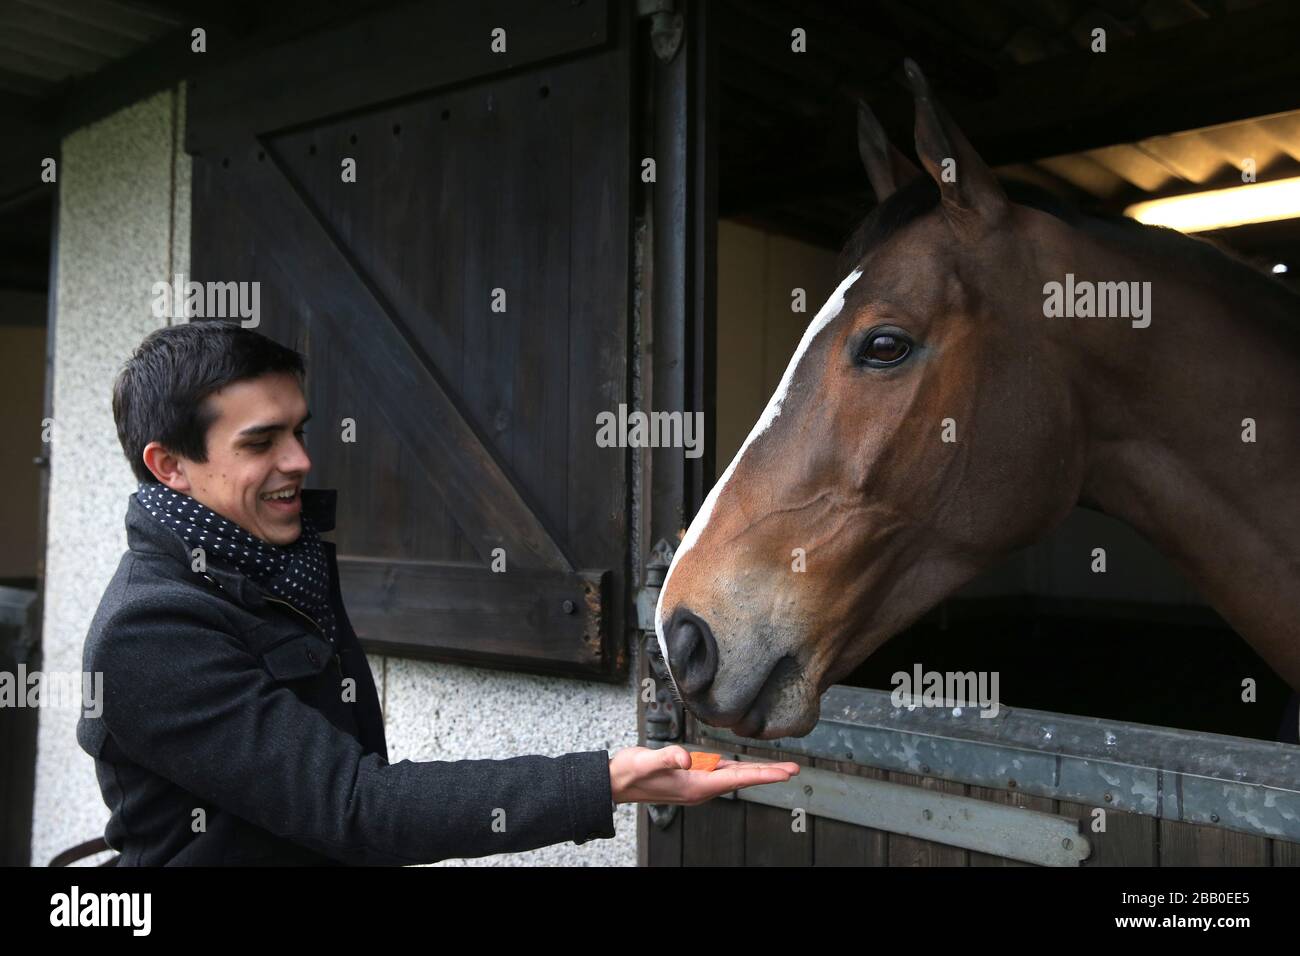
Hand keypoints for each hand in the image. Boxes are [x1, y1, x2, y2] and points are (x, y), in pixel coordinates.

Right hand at [608, 745, 799, 805]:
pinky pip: (721, 772)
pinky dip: (738, 768)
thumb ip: (667, 758)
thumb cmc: (631, 772)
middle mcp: (701, 787)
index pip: (737, 779)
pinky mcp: (691, 776)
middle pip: (742, 779)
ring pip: (734, 776)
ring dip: (756, 772)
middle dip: (768, 774)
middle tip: (794, 770)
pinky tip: (744, 766)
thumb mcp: (647, 762)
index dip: (763, 775)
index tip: (786, 773)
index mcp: (696, 786)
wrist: (615, 782)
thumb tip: (685, 758)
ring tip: (779, 768)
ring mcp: (697, 783)